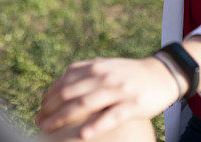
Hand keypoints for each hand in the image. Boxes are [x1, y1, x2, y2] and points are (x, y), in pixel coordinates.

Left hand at [35, 57, 179, 139]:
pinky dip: (96, 125)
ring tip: (49, 128)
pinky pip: (111, 116)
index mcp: (95, 67)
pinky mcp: (132, 104)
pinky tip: (83, 134)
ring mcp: (118, 90)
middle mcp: (103, 77)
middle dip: (50, 108)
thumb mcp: (106, 65)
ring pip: (84, 104)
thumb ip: (85, 69)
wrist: (161, 74)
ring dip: (63, 117)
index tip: (40, 109)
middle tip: (39, 121)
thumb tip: (62, 76)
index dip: (48, 96)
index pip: (64, 81)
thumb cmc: (129, 73)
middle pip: (69, 93)